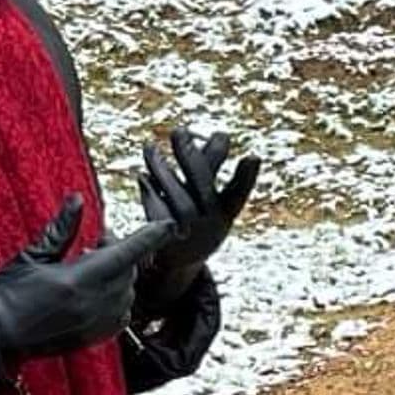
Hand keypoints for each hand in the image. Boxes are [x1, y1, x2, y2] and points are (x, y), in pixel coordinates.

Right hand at [0, 197, 167, 378]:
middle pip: (129, 271)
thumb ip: (60, 230)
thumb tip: (77, 200)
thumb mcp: (30, 257)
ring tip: (89, 268)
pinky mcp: (91, 338)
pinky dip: (117, 299)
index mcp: (76, 280)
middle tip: (95, 242)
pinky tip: (96, 292)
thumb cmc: (3, 296)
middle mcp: (92, 304)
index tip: (169, 224)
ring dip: (119, 276)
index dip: (150, 237)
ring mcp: (93, 324)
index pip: (126, 253)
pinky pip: (121, 316)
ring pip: (127, 293)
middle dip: (121, 252)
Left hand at [133, 125, 259, 308]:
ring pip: (176, 200)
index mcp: (225, 213)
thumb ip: (213, 166)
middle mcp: (210, 224)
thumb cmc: (201, 219)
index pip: (239, 193)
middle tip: (178, 131)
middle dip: (191, 159)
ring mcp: (188, 233)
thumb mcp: (212, 195)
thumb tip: (221, 134)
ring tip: (149, 148)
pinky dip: (149, 194)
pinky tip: (141, 176)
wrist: (181, 262)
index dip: (247, 177)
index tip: (253, 157)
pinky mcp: (164, 239)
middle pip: (202, 189)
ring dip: (162, 172)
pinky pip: (156, 213)